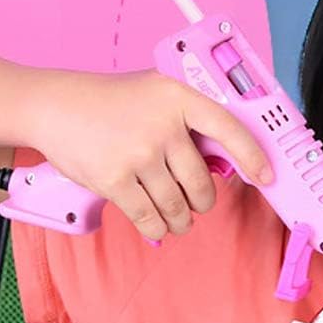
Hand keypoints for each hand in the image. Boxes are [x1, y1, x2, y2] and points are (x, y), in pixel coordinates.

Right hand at [31, 70, 272, 240]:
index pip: (228, 129)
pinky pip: (149, 218)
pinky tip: (157, 226)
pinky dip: (157, 228)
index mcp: (178, 97)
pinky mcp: (114, 180)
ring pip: (177, 205)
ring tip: (178, 219)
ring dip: (181, 220)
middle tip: (197, 202)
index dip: (252, 156)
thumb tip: (222, 163)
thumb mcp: (156, 93)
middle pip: (201, 181)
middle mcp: (162, 125)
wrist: (55, 107)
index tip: (266, 176)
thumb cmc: (110, 103)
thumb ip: (188, 119)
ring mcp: (138, 154)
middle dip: (202, 200)